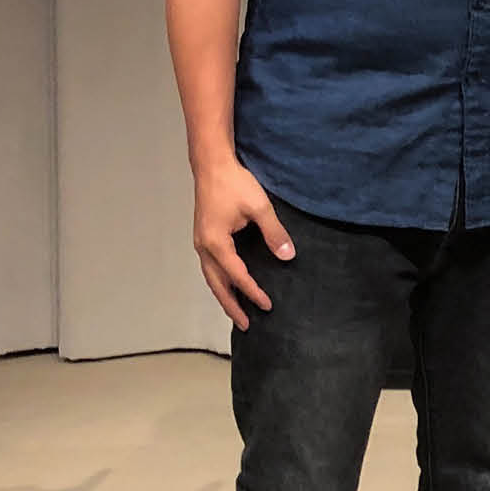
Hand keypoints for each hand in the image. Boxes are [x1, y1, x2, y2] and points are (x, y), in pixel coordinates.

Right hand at [192, 156, 290, 329]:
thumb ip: (274, 233)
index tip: (267, 305)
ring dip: (223, 295)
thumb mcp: (259, 208)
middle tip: (246, 325)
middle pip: (217, 285)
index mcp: (216, 244)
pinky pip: (211, 266)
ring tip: (236, 311)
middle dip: (231, 306)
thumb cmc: (235, 184)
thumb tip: (288, 256)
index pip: (237, 276)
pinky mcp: (204, 236)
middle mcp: (204, 247)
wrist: (212, 165)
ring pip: (211, 277)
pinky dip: (220, 280)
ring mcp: (201, 242)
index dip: (252, 292)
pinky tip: (229, 284)